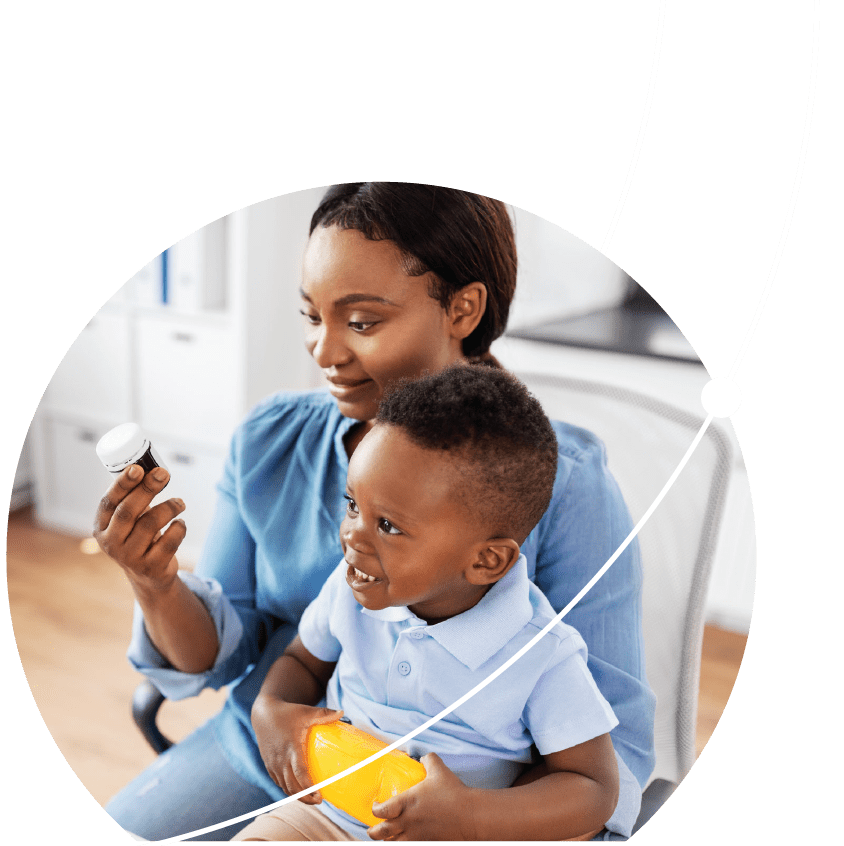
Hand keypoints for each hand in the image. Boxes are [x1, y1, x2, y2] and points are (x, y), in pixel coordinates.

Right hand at [93, 465, 185, 593]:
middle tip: (163, 474)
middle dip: (147, 489)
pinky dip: (179, 528)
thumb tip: (153, 469)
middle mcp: (111, 543)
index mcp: (102, 526)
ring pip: (150, 525)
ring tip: (180, 502)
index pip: (108, 502)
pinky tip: (180, 523)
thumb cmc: (139, 536)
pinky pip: (169, 542)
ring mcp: (130, 558)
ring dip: (168, 507)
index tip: (137, 468)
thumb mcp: (130, 519)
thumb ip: (133, 497)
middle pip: (128, 511)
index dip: (122, 484)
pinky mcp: (151, 567)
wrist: (149, 574)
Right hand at [251, 696, 342, 803]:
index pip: (300, 773)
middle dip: (305, 798)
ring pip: (284, 787)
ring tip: (311, 798)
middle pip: (292, 786)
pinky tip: (298, 791)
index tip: (320, 795)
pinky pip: (278, 782)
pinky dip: (288, 789)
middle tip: (319, 801)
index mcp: (292, 748)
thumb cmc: (288, 713)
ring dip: (297, 796)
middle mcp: (281, 759)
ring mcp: (273, 764)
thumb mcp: (306, 712)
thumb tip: (342, 712)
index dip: (309, 787)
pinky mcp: (268, 765)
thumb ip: (324, 714)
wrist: (263, 714)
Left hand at [368, 753, 476, 841]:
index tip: (375, 805)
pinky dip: (403, 844)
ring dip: (388, 840)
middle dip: (374, 832)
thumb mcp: (439, 770)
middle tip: (372, 828)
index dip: (375, 809)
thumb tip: (423, 757)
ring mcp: (416, 837)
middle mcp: (407, 822)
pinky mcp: (426, 844)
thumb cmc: (453, 793)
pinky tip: (405, 840)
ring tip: (387, 836)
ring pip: (393, 843)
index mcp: (407, 803)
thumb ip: (428, 760)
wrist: (469, 816)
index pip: (381, 810)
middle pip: (381, 832)